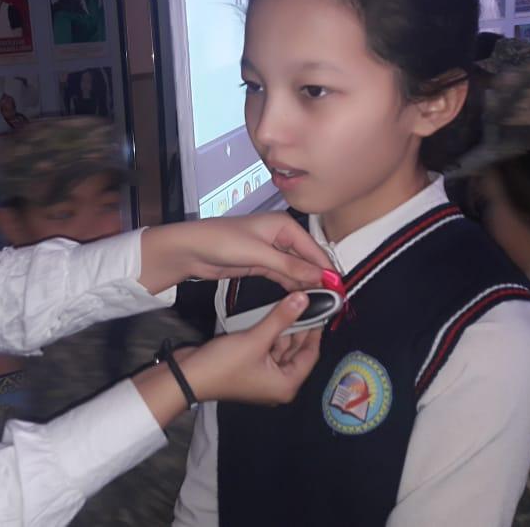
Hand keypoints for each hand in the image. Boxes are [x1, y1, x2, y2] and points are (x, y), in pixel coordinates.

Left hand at [138, 212, 331, 293]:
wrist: (190, 250)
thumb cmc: (220, 242)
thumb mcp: (258, 254)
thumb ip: (289, 266)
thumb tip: (319, 276)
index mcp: (284, 225)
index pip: (314, 249)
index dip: (327, 270)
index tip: (339, 289)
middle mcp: (280, 236)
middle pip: (308, 260)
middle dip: (319, 278)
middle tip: (333, 301)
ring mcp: (271, 251)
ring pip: (296, 270)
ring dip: (307, 285)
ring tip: (320, 304)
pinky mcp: (261, 264)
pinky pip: (283, 276)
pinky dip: (292, 286)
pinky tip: (301, 299)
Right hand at [183, 291, 320, 404]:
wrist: (187, 375)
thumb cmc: (221, 367)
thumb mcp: (256, 339)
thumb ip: (281, 318)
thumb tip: (303, 300)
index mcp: (286, 385)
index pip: (311, 354)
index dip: (316, 330)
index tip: (320, 309)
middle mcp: (277, 382)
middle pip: (296, 350)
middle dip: (298, 326)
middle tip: (304, 302)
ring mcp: (262, 375)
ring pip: (280, 347)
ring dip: (282, 328)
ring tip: (288, 304)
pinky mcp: (249, 366)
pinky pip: (265, 347)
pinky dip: (268, 333)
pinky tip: (269, 315)